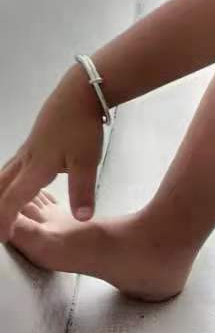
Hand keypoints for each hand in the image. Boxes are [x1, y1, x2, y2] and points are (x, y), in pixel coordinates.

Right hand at [0, 70, 104, 242]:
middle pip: (1, 188)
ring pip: (3, 175)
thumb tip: (82, 219)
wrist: (80, 94)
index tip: (3, 238)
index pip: (13, 199)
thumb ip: (83, 191)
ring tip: (0, 207)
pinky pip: (12, 167)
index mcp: (36, 168)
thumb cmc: (83, 127)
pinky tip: (15, 184)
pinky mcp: (33, 144)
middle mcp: (26, 160)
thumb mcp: (88, 161)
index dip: (6, 219)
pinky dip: (6, 181)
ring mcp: (27, 150)